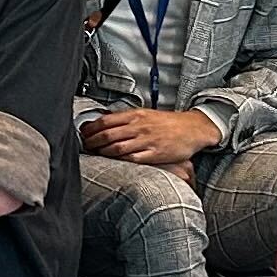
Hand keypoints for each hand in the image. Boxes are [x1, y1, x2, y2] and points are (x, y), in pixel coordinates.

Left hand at [78, 106, 221, 169]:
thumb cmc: (168, 123)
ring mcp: (146, 141)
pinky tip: (114, 161)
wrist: (192, 128)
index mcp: (136, 115)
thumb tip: (106, 122)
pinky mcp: (154, 154)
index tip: (84, 133)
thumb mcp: (146, 114)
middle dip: (93, 141)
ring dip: (103, 152)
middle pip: (108, 135)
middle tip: (86, 146)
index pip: (106, 121)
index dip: (91, 128)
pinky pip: (133, 158)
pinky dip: (120, 160)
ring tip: (96, 154)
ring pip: (117, 147)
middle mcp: (139, 127)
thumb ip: (128, 119)